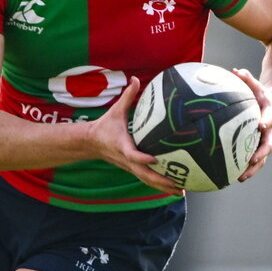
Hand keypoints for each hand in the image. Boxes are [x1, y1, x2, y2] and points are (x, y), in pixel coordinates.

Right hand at [90, 77, 184, 194]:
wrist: (91, 143)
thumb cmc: (105, 126)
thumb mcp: (115, 110)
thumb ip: (127, 96)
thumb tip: (134, 78)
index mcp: (122, 146)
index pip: (132, 154)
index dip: (142, 158)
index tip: (154, 159)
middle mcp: (126, 160)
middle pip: (144, 174)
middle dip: (160, 180)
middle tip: (177, 184)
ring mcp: (129, 167)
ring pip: (147, 181)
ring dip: (162, 187)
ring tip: (180, 191)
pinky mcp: (132, 170)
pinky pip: (147, 180)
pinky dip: (159, 186)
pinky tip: (173, 189)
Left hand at [232, 67, 271, 181]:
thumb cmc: (261, 93)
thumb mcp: (256, 84)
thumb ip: (247, 78)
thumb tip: (235, 70)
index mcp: (270, 113)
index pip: (270, 117)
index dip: (267, 121)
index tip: (262, 125)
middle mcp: (270, 129)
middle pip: (268, 145)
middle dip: (261, 154)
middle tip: (252, 161)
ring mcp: (265, 139)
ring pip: (261, 157)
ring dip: (252, 168)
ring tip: (240, 178)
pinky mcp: (259, 145)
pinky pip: (253, 158)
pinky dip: (244, 168)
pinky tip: (230, 176)